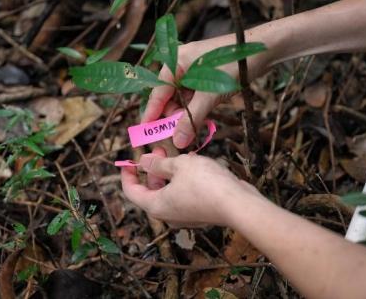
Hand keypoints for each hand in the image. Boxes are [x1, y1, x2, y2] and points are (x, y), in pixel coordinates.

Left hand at [121, 147, 263, 226]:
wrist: (237, 204)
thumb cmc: (205, 183)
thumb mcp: (179, 165)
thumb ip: (158, 163)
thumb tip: (143, 161)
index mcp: (156, 205)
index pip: (131, 192)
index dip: (127, 175)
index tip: (129, 160)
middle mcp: (168, 214)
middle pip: (150, 191)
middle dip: (152, 169)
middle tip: (159, 149)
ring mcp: (184, 215)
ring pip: (168, 192)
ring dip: (169, 173)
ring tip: (179, 155)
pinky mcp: (199, 213)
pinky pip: (183, 195)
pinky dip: (182, 181)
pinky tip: (193, 166)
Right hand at [142, 35, 272, 148]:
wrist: (262, 50)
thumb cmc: (232, 66)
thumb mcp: (210, 94)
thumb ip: (192, 118)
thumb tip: (178, 142)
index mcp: (175, 62)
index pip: (158, 93)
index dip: (152, 114)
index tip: (145, 132)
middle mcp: (180, 64)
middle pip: (169, 97)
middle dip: (173, 117)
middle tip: (178, 135)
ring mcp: (192, 70)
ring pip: (182, 98)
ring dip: (186, 114)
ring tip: (192, 128)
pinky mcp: (203, 76)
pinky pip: (193, 96)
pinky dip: (195, 108)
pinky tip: (200, 118)